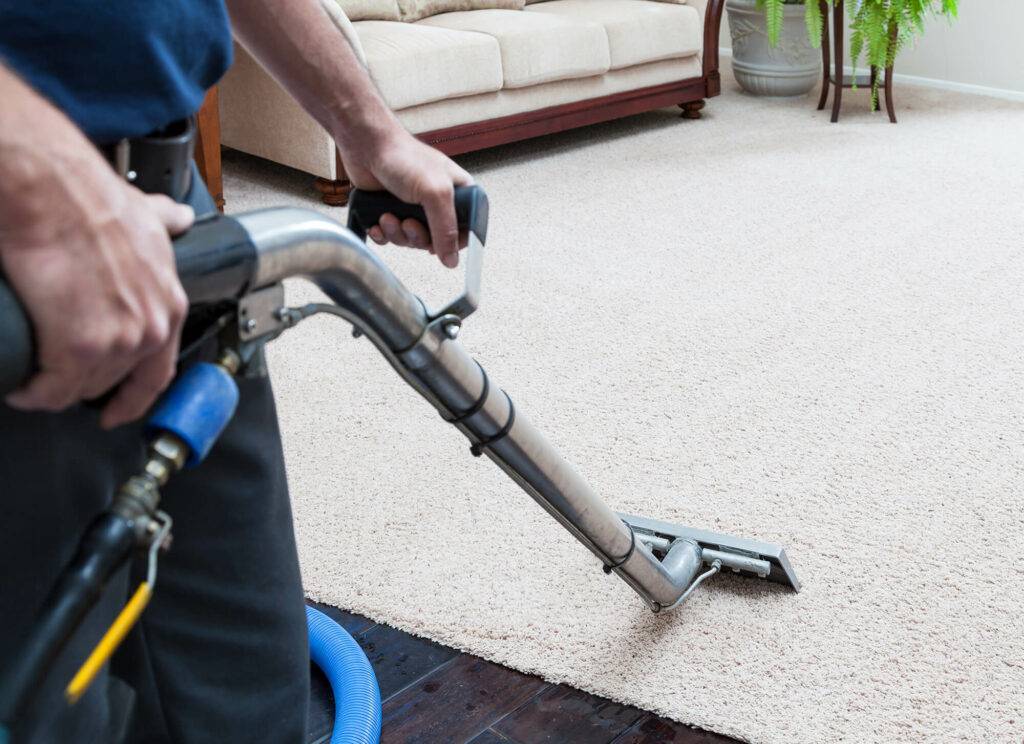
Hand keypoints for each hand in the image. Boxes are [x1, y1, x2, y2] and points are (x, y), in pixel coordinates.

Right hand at [1, 179, 191, 428]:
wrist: (50, 191)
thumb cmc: (89, 198)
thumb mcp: (145, 214)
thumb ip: (164, 222)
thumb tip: (177, 217)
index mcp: (169, 305)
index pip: (158, 373)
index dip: (134, 397)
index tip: (117, 411)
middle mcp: (150, 330)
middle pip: (113, 382)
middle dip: (81, 382)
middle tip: (55, 375)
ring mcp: (117, 343)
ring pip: (81, 387)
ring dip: (54, 388)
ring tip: (32, 377)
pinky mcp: (78, 349)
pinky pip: (51, 390)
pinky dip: (32, 392)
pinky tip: (20, 386)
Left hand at [342, 129, 471, 267]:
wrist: (366, 146)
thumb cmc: (403, 156)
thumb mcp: (435, 192)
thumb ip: (446, 228)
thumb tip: (452, 259)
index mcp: (458, 193)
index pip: (467, 230)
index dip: (454, 242)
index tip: (440, 244)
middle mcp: (438, 202)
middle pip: (436, 240)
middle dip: (418, 236)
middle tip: (408, 223)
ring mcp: (414, 208)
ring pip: (411, 240)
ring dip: (398, 233)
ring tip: (388, 216)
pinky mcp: (392, 212)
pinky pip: (391, 237)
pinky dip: (383, 233)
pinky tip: (378, 221)